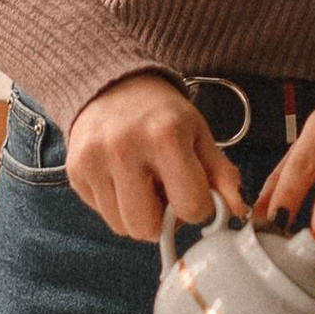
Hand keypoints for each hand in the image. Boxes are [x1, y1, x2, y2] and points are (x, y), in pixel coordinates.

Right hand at [63, 73, 245, 240]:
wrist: (112, 85)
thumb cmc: (162, 113)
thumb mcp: (198, 133)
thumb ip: (221, 174)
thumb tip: (239, 211)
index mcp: (164, 136)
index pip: (190, 207)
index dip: (197, 207)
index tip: (193, 191)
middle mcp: (124, 149)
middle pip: (147, 228)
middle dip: (163, 221)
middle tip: (166, 195)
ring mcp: (94, 161)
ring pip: (123, 227)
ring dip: (139, 215)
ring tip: (144, 184)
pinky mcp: (75, 171)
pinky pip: (102, 215)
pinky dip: (118, 206)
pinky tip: (123, 179)